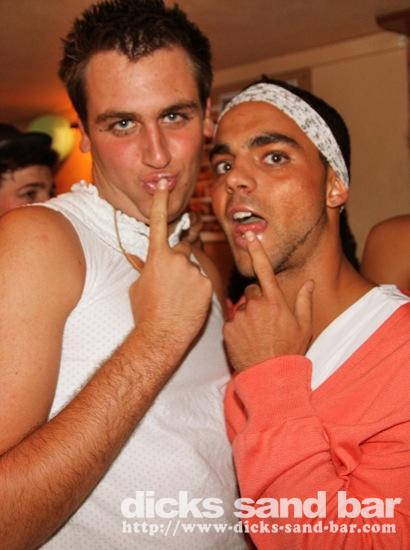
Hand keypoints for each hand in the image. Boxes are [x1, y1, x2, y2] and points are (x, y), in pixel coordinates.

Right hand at [129, 180, 212, 360]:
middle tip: (173, 284)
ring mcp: (193, 270)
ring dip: (188, 278)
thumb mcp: (138, 286)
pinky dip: (198, 290)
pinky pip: (204, 280)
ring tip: (179, 299)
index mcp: (156, 257)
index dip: (160, 203)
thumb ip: (143, 267)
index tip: (163, 185)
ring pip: (194, 267)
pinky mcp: (206, 283)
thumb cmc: (145, 311)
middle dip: (179, 261)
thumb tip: (136, 257)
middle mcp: (176, 258)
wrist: (161, 335)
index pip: (159, 224)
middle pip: (183, 249)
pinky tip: (189, 303)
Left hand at [223, 232, 313, 371]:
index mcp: (276, 302)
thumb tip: (310, 283)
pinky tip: (247, 339)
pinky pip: (232, 320)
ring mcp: (241, 317)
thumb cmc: (290, 351)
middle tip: (266, 319)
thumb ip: (304, 301)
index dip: (258, 251)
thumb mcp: (304, 326)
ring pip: (241, 306)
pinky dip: (238, 327)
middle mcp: (256, 305)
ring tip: (257, 333)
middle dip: (257, 299)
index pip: (265, 270)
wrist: (270, 376)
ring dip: (247, 314)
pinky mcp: (228, 329)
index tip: (250, 237)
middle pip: (252, 291)